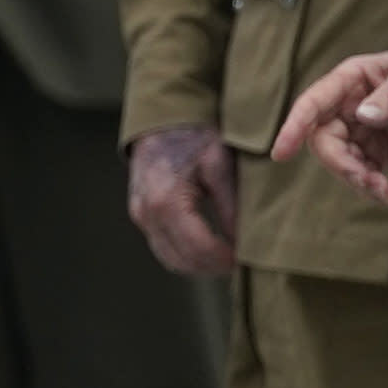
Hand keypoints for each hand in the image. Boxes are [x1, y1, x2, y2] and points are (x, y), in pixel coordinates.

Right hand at [127, 125, 239, 277]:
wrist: (161, 121)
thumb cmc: (193, 137)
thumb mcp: (220, 166)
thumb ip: (232, 207)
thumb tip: (247, 243)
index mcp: (168, 200)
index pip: (199, 247)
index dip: (224, 259)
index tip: (247, 259)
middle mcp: (148, 213)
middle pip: (184, 260)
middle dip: (214, 267)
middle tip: (242, 263)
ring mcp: (140, 217)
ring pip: (171, 260)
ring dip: (199, 266)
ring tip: (227, 259)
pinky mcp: (140, 216)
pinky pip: (163, 248)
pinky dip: (185, 255)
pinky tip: (207, 249)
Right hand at [273, 44, 387, 205]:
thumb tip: (364, 117)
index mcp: (348, 81)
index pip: (312, 104)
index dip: (294, 127)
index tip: (281, 153)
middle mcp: (346, 108)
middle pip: (324, 141)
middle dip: (340, 164)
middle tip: (366, 180)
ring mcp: (359, 131)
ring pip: (340, 161)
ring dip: (356, 180)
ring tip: (382, 192)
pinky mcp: (376, 151)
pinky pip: (362, 173)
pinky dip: (370, 187)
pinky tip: (385, 195)